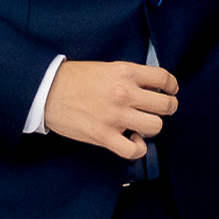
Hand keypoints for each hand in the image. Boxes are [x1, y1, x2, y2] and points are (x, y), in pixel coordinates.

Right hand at [44, 59, 180, 157]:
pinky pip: (134, 150)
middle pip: (166, 106)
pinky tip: (133, 141)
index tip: (170, 92)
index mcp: (125, 72)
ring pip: (155, 127)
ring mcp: (115, 116)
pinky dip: (138, 149)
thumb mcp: (107, 67)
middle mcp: (124, 93)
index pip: (164, 79)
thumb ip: (129, 77)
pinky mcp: (104, 135)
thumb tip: (149, 88)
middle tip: (157, 111)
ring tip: (140, 124)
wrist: (47, 91)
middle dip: (166, 109)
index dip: (172, 87)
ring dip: (151, 127)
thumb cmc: (74, 79)